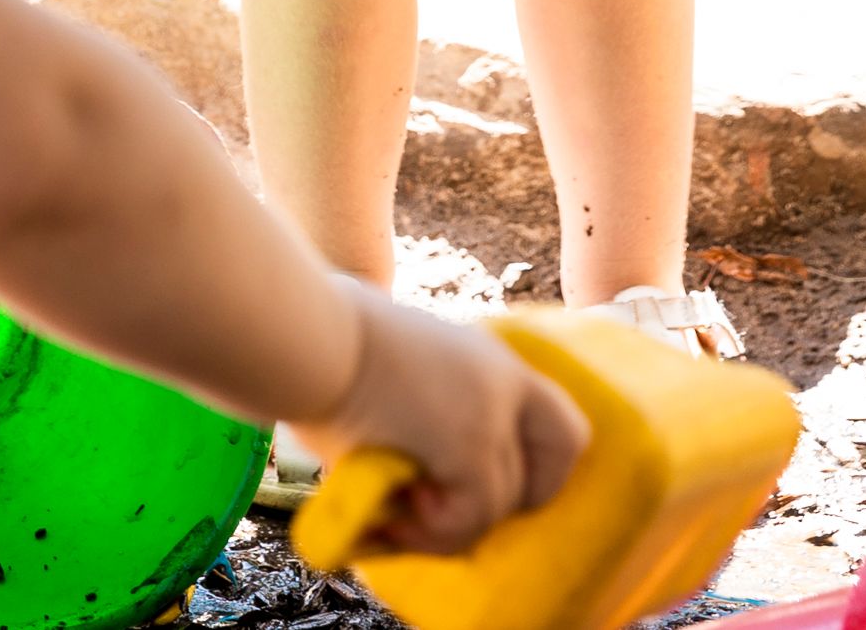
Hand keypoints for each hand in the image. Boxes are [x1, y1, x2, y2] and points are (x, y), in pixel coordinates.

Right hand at [290, 290, 591, 558]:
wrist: (307, 333)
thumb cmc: (324, 344)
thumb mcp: (393, 371)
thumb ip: (425, 413)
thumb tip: (418, 477)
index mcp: (486, 359)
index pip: (558, 424)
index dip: (537, 468)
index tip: (483, 484)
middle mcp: (504, 379)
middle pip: (553, 467)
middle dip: (506, 504)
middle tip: (445, 510)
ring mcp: (493, 412)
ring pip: (503, 503)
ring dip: (451, 525)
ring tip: (398, 519)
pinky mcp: (471, 445)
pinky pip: (470, 518)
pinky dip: (434, 532)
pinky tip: (393, 517)